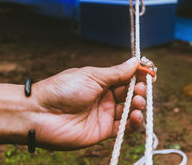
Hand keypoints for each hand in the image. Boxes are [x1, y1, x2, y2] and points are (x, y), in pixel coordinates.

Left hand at [32, 57, 146, 149]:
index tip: (151, 73)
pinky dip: (134, 123)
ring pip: (130, 110)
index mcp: (102, 81)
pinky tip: (136, 116)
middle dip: (140, 90)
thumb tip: (136, 61)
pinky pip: (124, 128)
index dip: (139, 75)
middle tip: (141, 88)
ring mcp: (104, 114)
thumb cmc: (63, 89)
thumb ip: (117, 72)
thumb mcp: (93, 76)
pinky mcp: (102, 131)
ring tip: (137, 101)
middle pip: (131, 94)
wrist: (41, 113)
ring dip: (138, 105)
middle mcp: (105, 97)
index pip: (126, 77)